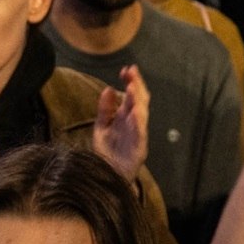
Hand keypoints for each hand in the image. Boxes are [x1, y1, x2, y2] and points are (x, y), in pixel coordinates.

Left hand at [92, 65, 148, 180]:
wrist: (107, 174)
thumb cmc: (107, 151)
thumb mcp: (102, 126)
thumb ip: (105, 108)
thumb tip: (107, 88)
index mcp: (126, 116)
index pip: (131, 95)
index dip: (131, 81)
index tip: (125, 70)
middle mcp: (134, 123)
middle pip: (139, 100)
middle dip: (136, 85)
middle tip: (131, 73)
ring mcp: (137, 134)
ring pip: (142, 113)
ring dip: (138, 100)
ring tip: (132, 87)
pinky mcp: (139, 147)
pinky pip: (140, 133)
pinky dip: (138, 122)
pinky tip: (135, 112)